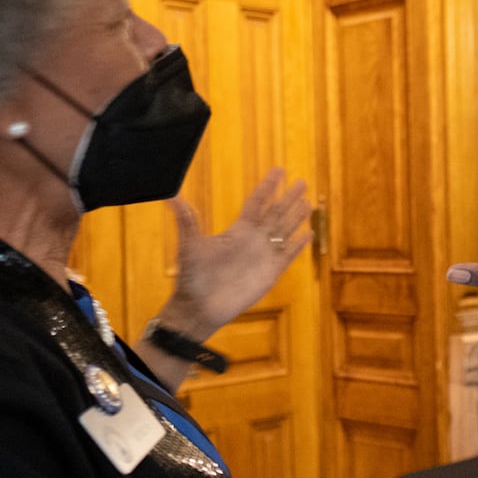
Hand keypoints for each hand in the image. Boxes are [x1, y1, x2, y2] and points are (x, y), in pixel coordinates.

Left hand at [161, 169, 311, 338]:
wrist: (200, 307)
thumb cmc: (192, 276)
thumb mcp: (190, 244)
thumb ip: (186, 219)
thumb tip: (169, 195)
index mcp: (237, 230)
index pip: (257, 202)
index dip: (268, 186)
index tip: (278, 171)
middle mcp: (253, 240)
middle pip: (276, 213)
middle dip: (289, 197)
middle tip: (301, 182)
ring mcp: (263, 257)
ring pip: (285, 231)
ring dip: (296, 217)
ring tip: (308, 203)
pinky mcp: (271, 273)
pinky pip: (288, 255)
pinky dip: (299, 245)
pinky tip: (308, 234)